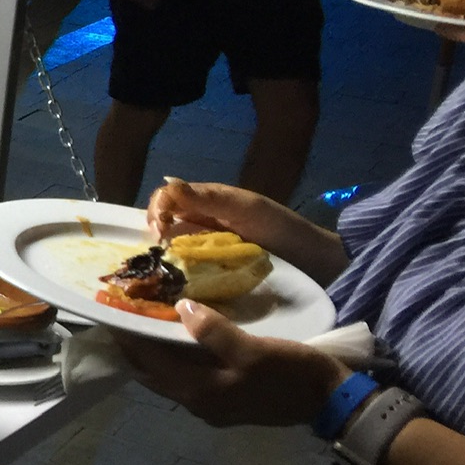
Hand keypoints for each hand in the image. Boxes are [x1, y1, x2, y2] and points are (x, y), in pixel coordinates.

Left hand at [116, 301, 346, 427]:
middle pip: (152, 372)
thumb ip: (214, 332)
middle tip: (123, 313)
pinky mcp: (225, 399)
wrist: (330, 400)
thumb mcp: (254, 350)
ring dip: (154, 352)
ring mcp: (211, 404)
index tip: (110, 311)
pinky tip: (178, 339)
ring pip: (169, 376)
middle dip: (135, 346)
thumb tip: (180, 309)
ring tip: (144, 321)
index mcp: (198, 392)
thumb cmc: (291, 374)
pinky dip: (175, 358)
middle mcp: (197, 403)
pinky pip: (187, 377)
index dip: (127, 337)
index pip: (148, 363)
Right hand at [145, 177, 347, 283]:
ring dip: (161, 255)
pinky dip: (175, 272)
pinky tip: (172, 280)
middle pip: (163, 222)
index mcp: (205, 201)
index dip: (155, 210)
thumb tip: (167, 184)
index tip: (157, 230)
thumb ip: (208, 197)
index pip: (166, 198)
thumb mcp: (244, 207)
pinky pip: (185, 268)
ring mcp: (205, 248)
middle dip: (153, 233)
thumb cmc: (281, 228)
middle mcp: (200, 222)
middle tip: (156, 252)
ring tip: (160, 269)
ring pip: (171, 246)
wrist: (312, 261)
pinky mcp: (211, 271)